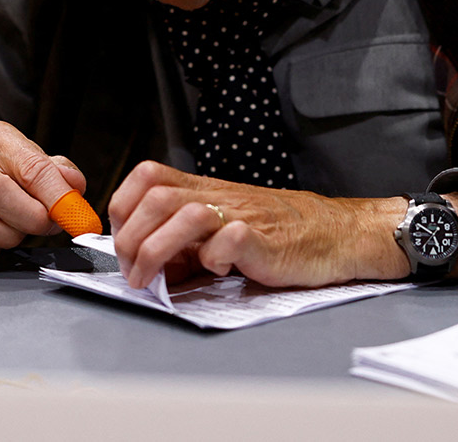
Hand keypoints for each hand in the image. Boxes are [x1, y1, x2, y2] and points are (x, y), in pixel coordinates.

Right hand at [0, 120, 87, 268]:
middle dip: (29, 216)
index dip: (56, 195)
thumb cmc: (18, 178)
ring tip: (17, 232)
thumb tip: (72, 189)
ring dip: (4, 237)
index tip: (72, 214)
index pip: (30, 167)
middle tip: (47, 225)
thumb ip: (63, 175)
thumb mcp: (45, 166)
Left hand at [108, 161, 412, 289]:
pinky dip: (213, 258)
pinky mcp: (265, 241)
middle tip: (134, 271)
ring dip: (157, 250)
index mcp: (206, 191)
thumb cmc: (282, 234)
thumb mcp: (226, 228)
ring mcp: (242, 216)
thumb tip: (148, 267)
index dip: (123, 206)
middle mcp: (220, 197)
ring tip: (155, 279)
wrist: (336, 234)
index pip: (148, 177)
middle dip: (131, 237)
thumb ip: (187, 242)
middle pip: (156, 196)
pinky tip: (216, 270)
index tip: (121, 241)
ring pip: (184, 213)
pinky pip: (229, 239)